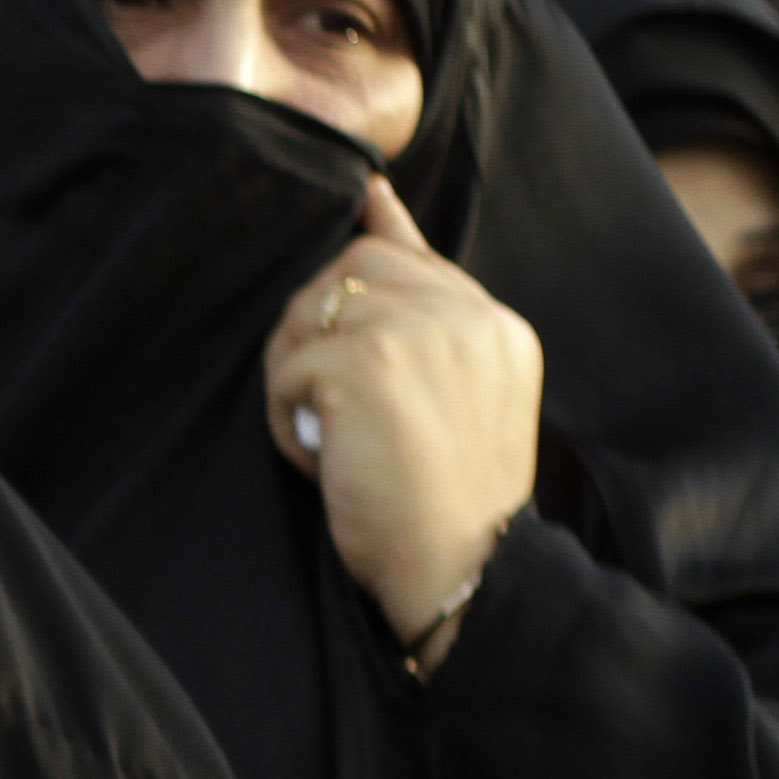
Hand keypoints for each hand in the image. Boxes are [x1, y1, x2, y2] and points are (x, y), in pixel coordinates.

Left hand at [266, 177, 539, 664]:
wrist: (464, 566)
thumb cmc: (449, 506)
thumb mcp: (458, 404)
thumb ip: (426, 330)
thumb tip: (375, 216)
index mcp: (496, 326)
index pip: (415, 254)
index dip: (370, 240)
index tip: (355, 212)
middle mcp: (465, 316)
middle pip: (354, 265)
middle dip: (314, 320)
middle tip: (312, 394)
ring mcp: (418, 332)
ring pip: (311, 310)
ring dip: (293, 374)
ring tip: (320, 436)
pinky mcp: (365, 364)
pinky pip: (288, 368)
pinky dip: (282, 420)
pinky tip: (319, 460)